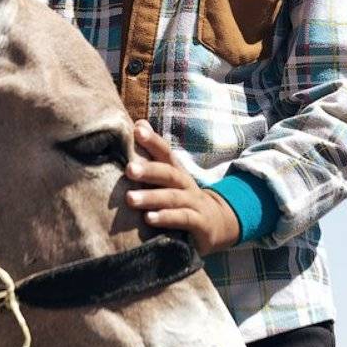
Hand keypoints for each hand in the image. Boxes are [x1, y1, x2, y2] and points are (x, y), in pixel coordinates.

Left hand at [124, 120, 240, 254]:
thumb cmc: (182, 196)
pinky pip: (183, 219)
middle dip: (149, 170)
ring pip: (173, 198)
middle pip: (169, 173)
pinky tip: (149, 219)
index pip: (165, 152)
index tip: (137, 130)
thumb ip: (153, 153)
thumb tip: (138, 123)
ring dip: (152, 198)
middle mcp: (185, 184)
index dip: (153, 141)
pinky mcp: (199, 224)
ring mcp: (194, 203)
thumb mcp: (169, 176)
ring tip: (130, 199)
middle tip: (129, 169)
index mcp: (176, 171)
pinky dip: (167, 218)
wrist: (217, 223)